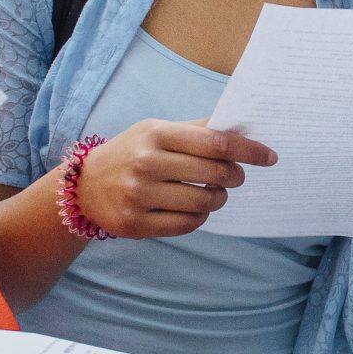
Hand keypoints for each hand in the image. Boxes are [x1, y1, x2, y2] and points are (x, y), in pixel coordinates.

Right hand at [73, 120, 278, 238]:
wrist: (83, 186)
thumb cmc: (131, 153)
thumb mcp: (156, 130)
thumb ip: (196, 129)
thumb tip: (241, 129)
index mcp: (156, 134)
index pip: (216, 143)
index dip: (249, 151)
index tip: (269, 157)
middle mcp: (147, 163)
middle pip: (215, 173)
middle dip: (235, 176)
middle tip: (235, 176)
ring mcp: (139, 196)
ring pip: (205, 202)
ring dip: (219, 198)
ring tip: (215, 192)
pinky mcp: (136, 224)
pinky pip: (188, 224)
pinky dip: (201, 216)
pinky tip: (195, 208)